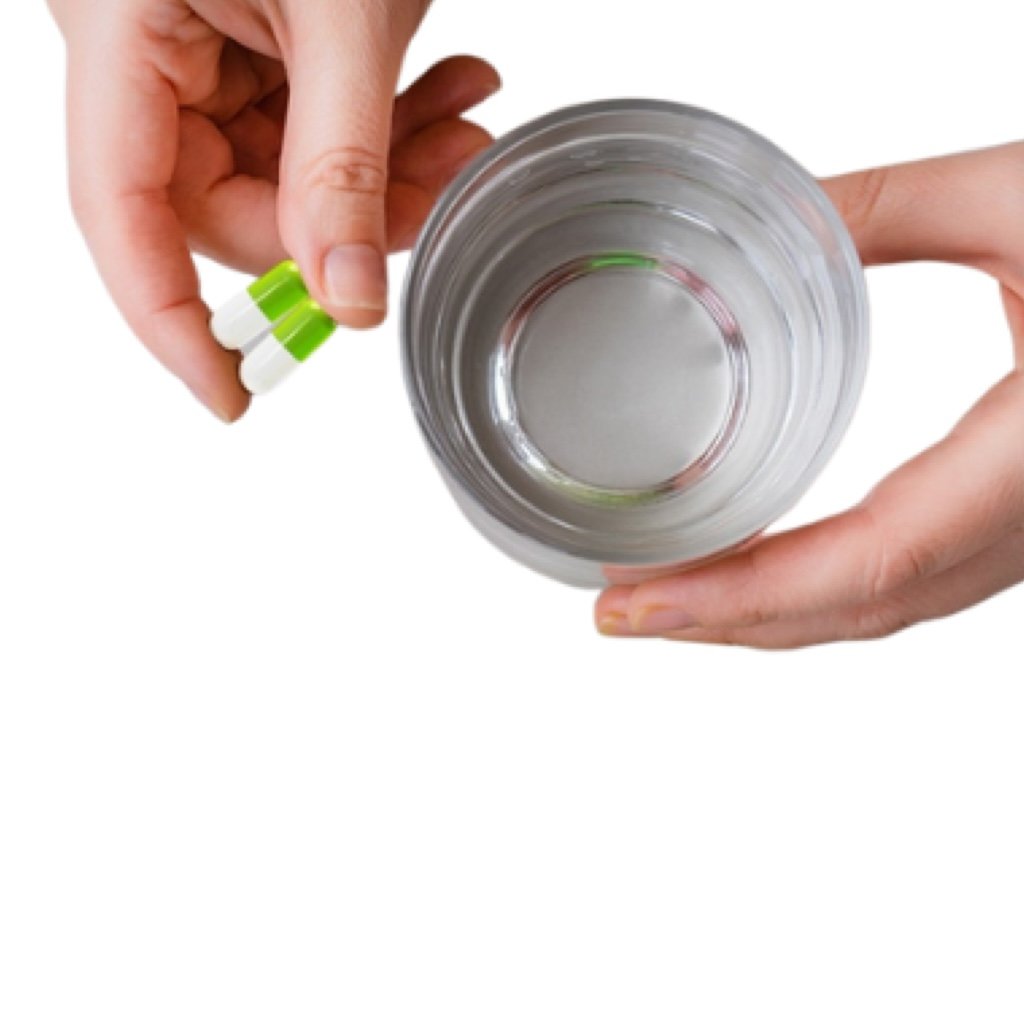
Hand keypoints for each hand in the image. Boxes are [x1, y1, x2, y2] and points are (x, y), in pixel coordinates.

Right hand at [47, 0, 499, 420]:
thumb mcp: (340, 13)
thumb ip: (342, 165)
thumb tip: (346, 299)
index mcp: (119, 27)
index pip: (125, 217)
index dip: (173, 323)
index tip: (232, 395)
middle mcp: (143, 47)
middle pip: (226, 205)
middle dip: (341, 225)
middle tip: (435, 199)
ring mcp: (197, 44)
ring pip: (284, 174)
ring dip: (384, 172)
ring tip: (462, 129)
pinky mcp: (251, 39)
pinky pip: (310, 125)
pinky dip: (384, 126)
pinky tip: (447, 95)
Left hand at [595, 142, 1023, 647]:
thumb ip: (888, 207)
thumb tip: (766, 214)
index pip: (868, 561)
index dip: (740, 599)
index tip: (635, 604)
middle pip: (858, 607)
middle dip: (729, 625)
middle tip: (623, 613)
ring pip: (887, 609)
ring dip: (771, 619)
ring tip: (673, 601)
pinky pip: (915, 580)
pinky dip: (825, 591)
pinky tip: (768, 572)